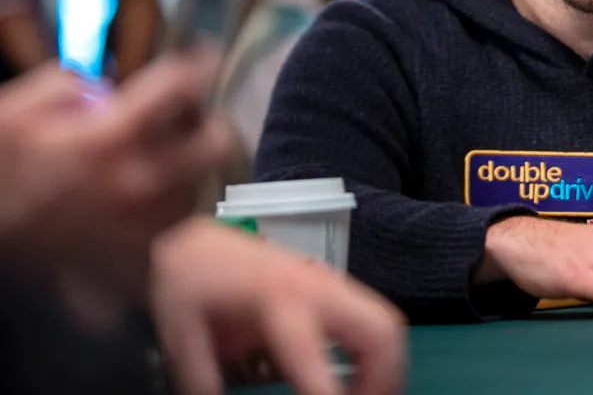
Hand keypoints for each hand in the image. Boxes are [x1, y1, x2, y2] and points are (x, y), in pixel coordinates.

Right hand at [0, 51, 229, 302]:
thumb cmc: (0, 179)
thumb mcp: (12, 114)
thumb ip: (63, 86)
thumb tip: (105, 89)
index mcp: (109, 140)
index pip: (180, 87)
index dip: (198, 63)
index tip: (203, 56)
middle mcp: (138, 182)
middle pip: (216, 141)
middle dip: (204, 120)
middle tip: (184, 113)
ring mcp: (146, 222)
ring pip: (203, 179)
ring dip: (190, 159)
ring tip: (158, 153)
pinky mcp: (144, 253)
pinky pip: (181, 215)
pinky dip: (173, 195)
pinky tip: (149, 187)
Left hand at [150, 218, 405, 394]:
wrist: (197, 237)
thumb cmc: (189, 281)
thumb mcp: (181, 335)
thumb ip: (204, 380)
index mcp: (279, 298)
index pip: (315, 357)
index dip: (326, 394)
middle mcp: (319, 287)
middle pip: (380, 333)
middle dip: (381, 381)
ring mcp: (333, 283)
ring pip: (388, 326)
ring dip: (386, 368)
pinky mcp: (336, 286)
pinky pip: (377, 319)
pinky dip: (379, 354)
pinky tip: (359, 380)